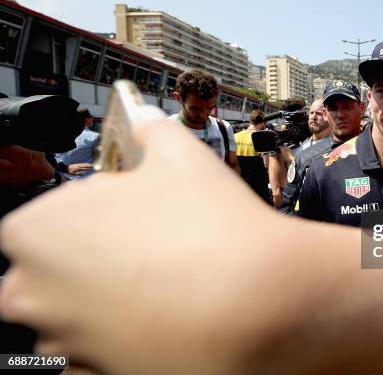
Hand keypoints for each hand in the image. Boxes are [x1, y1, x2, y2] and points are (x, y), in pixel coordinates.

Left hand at [0, 120, 291, 373]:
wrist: (257, 303)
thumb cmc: (212, 229)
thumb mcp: (180, 156)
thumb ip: (152, 131)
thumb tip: (149, 122)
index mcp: (38, 230)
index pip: (45, 219)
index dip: (90, 214)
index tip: (127, 216)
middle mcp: (34, 292)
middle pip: (49, 270)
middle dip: (87, 260)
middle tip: (144, 251)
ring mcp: (62, 340)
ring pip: (70, 315)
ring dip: (103, 301)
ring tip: (164, 283)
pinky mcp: (93, 374)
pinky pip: (92, 354)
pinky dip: (117, 338)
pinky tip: (161, 319)